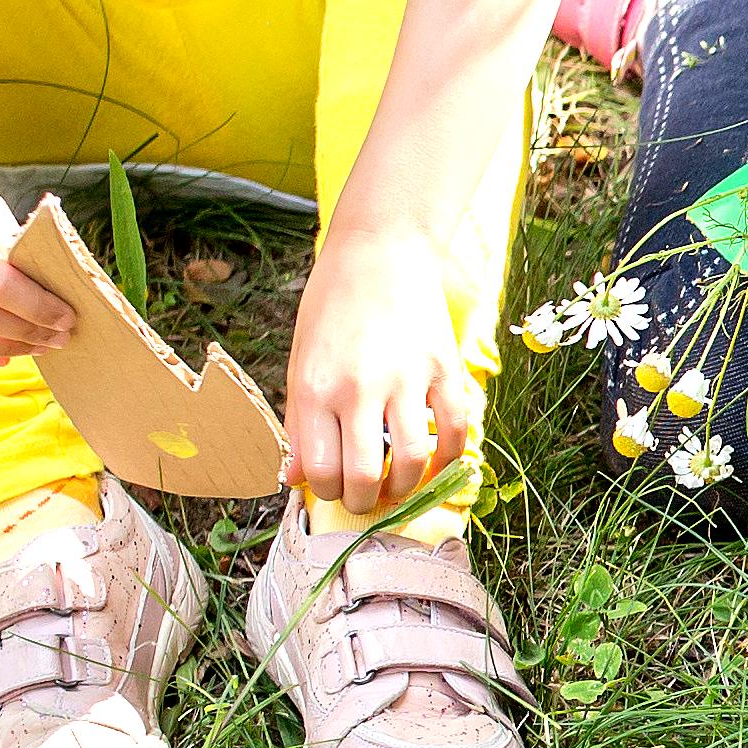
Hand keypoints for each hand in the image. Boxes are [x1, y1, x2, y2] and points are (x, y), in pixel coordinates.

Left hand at [283, 222, 482, 514]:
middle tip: (366, 495)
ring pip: (411, 460)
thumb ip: (297, 422)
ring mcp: (406, 378)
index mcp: (315, 387)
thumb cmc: (332, 304)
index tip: (336, 488)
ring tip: (399, 482)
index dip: (328, 491)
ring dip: (406, 486)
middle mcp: (358, 387)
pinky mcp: (444, 368)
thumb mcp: (300, 360)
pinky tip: (437, 460)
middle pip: (364, 475)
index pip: (320, 470)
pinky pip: (454, 430)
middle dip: (364, 498)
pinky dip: (449, 457)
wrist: (380, 249)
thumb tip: (293, 478)